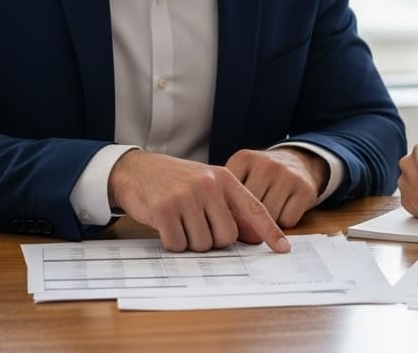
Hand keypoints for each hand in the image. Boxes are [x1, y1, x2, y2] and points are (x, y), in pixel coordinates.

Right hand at [107, 150, 288, 252]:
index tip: (283, 248)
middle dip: (212, 239)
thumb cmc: (175, 180)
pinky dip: (172, 242)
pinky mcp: (164, 211)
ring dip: (190, 241)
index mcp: (223, 178)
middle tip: (196, 226)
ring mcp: (186, 197)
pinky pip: (178, 244)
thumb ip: (228, 206)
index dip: (269, 231)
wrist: (135, 169)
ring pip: (202, 244)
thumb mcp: (206, 183)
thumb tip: (252, 237)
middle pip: (226, 236)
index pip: (254, 208)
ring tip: (179, 221)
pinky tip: (165, 225)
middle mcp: (208, 185)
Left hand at [225, 148, 327, 227]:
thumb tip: (231, 230)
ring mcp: (287, 176)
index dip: (229, 211)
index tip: (233, 210)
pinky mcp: (305, 190)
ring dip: (267, 223)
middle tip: (252, 212)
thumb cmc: (262, 176)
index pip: (228, 197)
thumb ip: (227, 197)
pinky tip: (285, 208)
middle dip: (248, 218)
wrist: (298, 162)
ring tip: (269, 208)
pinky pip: (288, 221)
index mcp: (243, 159)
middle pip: (248, 209)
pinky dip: (285, 222)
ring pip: (269, 218)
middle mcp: (266, 165)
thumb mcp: (240, 175)